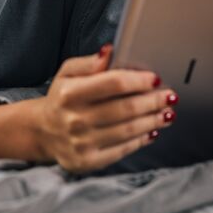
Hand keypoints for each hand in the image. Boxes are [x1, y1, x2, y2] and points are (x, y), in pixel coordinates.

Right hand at [32, 46, 177, 172]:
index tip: (155, 78)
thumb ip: (89, 62)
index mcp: (69, 93)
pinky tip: (153, 130)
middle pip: (125, 108)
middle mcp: (75, 119)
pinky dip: (141, 139)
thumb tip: (111, 51)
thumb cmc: (62, 97)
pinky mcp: (88, 162)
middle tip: (170, 96)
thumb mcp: (68, 72)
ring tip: (167, 113)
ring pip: (128, 130)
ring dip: (153, 120)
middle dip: (153, 101)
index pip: (113, 83)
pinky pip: (123, 149)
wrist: (43, 131)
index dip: (138, 80)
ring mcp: (81, 143)